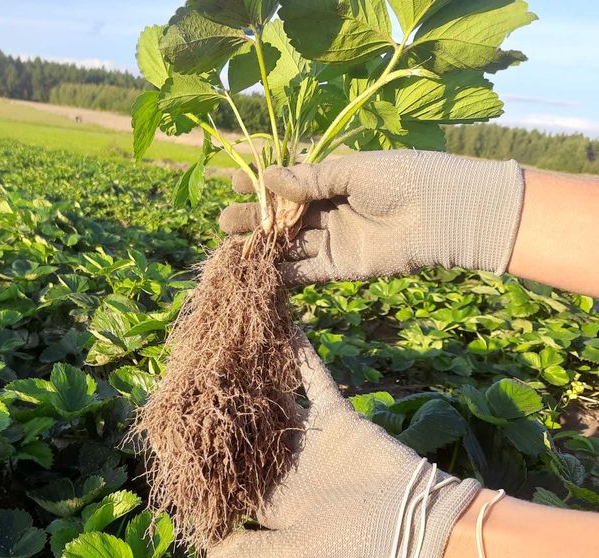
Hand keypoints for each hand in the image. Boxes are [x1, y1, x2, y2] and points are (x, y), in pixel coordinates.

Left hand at [205, 337, 479, 557]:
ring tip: (228, 348)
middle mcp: (286, 463)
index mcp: (272, 497)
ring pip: (275, 399)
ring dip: (255, 377)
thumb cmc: (349, 544)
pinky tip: (282, 328)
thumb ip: (252, 549)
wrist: (408, 518)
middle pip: (246, 431)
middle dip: (223, 411)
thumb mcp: (295, 553)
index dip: (206, 458)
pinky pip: (315, 379)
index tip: (179, 437)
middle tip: (194, 380)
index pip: (229, 474)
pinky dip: (301, 355)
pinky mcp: (335, 415)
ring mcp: (309, 436)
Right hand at [218, 151, 523, 285]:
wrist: (445, 216)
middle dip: (254, 218)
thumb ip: (310, 178)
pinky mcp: (340, 268)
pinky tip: (257, 272)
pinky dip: (282, 273)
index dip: (260, 184)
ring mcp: (333, 239)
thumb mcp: (353, 170)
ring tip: (232, 247)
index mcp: (334, 179)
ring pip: (289, 244)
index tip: (231, 183)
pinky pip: (304, 272)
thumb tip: (267, 177)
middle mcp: (330, 209)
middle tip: (225, 221)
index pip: (288, 181)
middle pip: (283, 216)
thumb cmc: (406, 179)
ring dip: (262, 246)